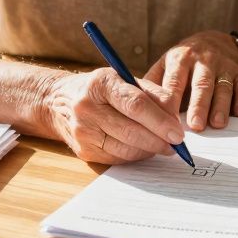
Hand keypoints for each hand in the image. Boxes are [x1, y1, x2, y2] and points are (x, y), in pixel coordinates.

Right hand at [46, 67, 186, 164]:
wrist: (58, 102)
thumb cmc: (101, 89)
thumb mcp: (125, 79)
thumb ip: (153, 95)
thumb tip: (176, 118)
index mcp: (101, 83)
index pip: (136, 105)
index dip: (161, 121)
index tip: (179, 133)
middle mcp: (87, 107)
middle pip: (132, 130)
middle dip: (160, 140)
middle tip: (177, 144)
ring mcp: (83, 131)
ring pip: (126, 148)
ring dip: (150, 150)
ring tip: (164, 145)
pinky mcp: (83, 150)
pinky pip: (118, 158)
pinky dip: (136, 155)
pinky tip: (144, 148)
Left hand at [144, 30, 237, 130]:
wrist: (216, 38)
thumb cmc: (186, 58)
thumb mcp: (168, 62)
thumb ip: (154, 81)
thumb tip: (137, 104)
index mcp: (180, 58)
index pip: (174, 81)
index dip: (171, 100)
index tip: (166, 120)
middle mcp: (203, 60)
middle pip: (201, 84)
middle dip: (198, 105)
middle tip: (195, 126)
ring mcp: (224, 65)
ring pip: (222, 86)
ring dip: (220, 106)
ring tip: (217, 124)